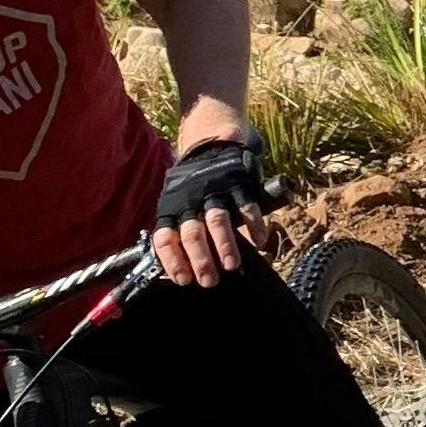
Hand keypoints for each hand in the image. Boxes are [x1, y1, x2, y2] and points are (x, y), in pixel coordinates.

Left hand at [154, 128, 266, 287]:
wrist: (211, 145)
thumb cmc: (191, 189)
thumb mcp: (176, 206)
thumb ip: (178, 234)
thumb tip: (179, 274)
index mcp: (172, 209)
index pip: (165, 238)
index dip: (173, 261)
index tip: (183, 280)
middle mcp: (190, 201)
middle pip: (193, 233)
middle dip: (201, 260)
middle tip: (209, 281)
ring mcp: (214, 191)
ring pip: (217, 220)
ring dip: (225, 245)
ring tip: (232, 266)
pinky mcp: (237, 183)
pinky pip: (246, 206)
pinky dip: (254, 225)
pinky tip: (260, 240)